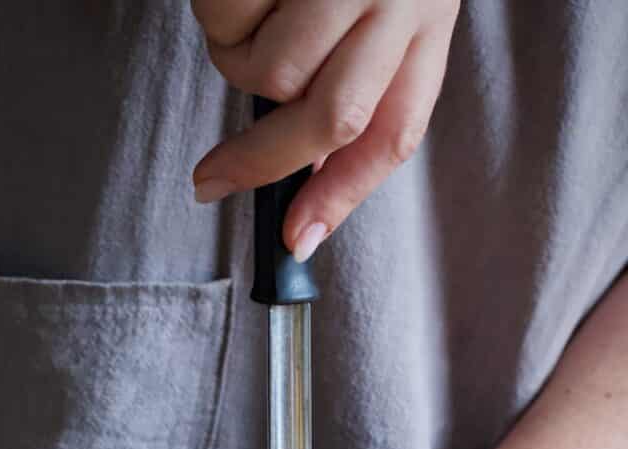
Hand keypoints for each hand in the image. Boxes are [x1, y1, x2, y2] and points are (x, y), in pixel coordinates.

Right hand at [191, 0, 459, 259]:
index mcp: (423, 17)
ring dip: (234, 60)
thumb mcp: (376, 9)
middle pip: (327, 119)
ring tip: (247, 11)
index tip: (293, 241)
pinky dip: (216, 11)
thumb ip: (352, 99)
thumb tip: (303, 224)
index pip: (392, 130)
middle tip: (210, 179)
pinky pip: (227, 18)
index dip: (342, 197)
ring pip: (265, 72)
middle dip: (260, 161)